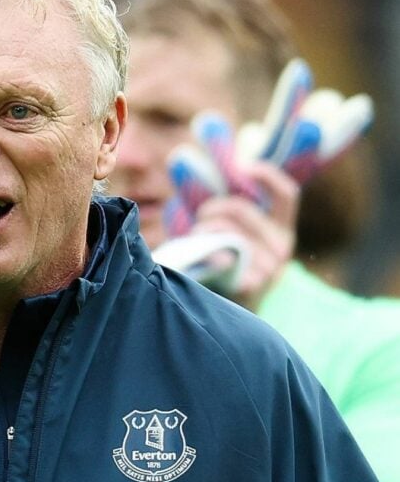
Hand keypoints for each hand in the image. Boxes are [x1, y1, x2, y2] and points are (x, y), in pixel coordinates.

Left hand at [190, 161, 297, 308]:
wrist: (237, 315)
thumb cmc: (231, 268)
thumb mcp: (241, 239)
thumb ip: (234, 214)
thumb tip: (207, 169)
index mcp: (283, 231)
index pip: (286, 194)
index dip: (267, 175)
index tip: (244, 166)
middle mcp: (282, 247)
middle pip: (238, 208)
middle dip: (210, 209)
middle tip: (198, 220)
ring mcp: (269, 267)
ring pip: (225, 229)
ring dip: (201, 230)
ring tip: (195, 241)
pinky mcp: (251, 284)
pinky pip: (221, 255)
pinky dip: (205, 251)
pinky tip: (203, 256)